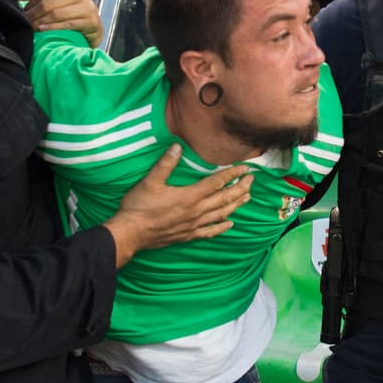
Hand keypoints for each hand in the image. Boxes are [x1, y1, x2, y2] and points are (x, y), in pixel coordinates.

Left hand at [12, 0, 102, 45]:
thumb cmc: (69, 11)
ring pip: (56, 13)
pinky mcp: (91, 20)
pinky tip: (44, 30)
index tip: (24, 13)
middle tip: (26, 23)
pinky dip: (53, 28)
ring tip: (33, 27)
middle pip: (48, 3)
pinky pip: (67, 24)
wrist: (91, 27)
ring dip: (41, 22)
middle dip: (34, 14)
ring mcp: (88, 6)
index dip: (30, 4)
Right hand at [104, 145, 253, 265]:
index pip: (216, 182)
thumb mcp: (150, 181)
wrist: (131, 233)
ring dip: (235, 205)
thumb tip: (177, 146)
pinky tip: (230, 224)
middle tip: (252, 180)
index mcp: (189, 196)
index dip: (232, 174)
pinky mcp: (188, 236)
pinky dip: (222, 227)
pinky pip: (210, 232)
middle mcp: (195, 211)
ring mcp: (193, 225)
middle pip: (224, 198)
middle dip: (240, 188)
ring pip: (221, 214)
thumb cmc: (139, 206)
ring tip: (247, 197)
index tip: (245, 168)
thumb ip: (166, 164)